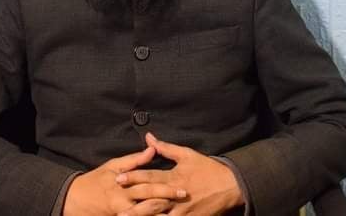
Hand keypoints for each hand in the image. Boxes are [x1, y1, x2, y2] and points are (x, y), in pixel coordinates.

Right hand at [63, 146, 187, 215]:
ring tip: (176, 213)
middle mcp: (124, 202)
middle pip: (149, 204)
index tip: (181, 187)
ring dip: (160, 214)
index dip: (165, 188)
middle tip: (183, 199)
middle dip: (167, 202)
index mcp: (123, 186)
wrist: (77, 199)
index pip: (148, 186)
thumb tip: (151, 149)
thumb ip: (134, 160)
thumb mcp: (114, 165)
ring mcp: (123, 214)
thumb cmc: (97, 179)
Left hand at [115, 133, 244, 215]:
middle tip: (115, 204)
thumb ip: (165, 148)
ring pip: (158, 215)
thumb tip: (148, 137)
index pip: (150, 176)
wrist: (230, 186)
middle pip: (151, 199)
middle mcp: (176, 194)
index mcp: (174, 176)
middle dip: (132, 202)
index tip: (118, 178)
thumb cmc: (207, 168)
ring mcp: (182, 210)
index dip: (133, 177)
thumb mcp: (187, 154)